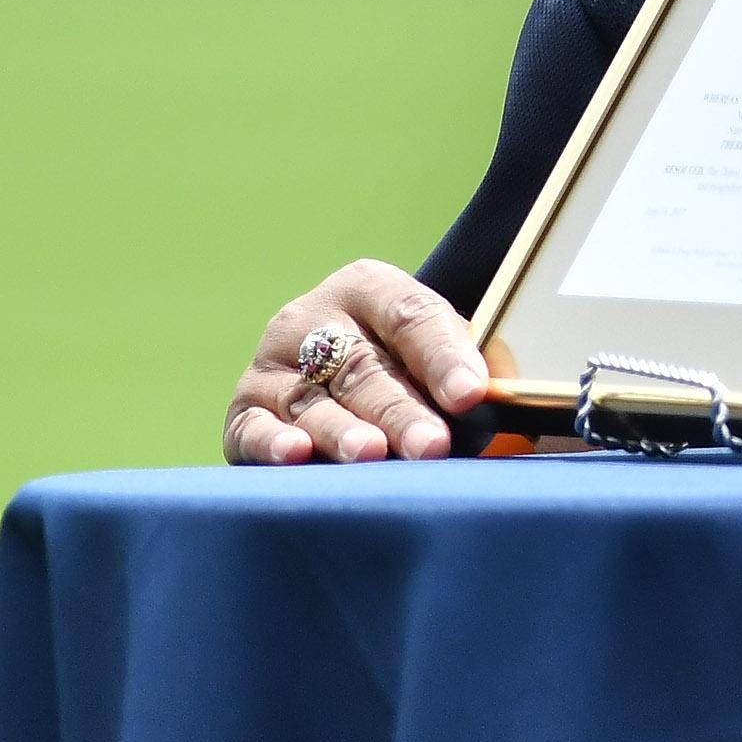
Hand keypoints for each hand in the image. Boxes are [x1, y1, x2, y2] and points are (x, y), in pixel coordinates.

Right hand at [226, 261, 488, 464]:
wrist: (335, 371)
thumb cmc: (403, 366)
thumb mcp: (432, 350)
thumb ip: (464, 367)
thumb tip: (499, 400)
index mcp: (370, 287)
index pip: (411, 316)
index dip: (443, 355)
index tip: (471, 394)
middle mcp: (313, 317)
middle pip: (362, 365)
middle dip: (399, 410)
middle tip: (431, 445)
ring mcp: (271, 362)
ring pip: (311, 399)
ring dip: (342, 430)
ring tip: (372, 453)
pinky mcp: (243, 409)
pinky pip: (253, 426)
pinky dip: (271, 441)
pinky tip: (296, 454)